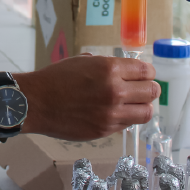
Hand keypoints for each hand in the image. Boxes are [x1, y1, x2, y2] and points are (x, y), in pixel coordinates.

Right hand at [0, 55, 159, 141]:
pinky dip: (127, 117)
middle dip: (148, 88)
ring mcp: (112, 113)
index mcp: (109, 68)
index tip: (144, 74)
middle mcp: (115, 90)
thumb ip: (106, 65)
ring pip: (146, 112)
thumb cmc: (56, 78)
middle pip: (151, 91)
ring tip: (133, 102)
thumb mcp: (82, 61)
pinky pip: (129, 124)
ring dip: (142, 105)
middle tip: (142, 88)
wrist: (37, 101)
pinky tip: (115, 111)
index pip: (145, 71)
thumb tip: (124, 70)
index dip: (147, 72)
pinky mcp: (106, 129)